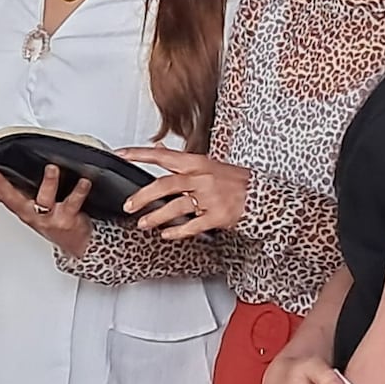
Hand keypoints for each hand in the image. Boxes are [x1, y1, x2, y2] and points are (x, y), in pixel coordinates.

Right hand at [0, 165, 93, 257]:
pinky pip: (73, 203)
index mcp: (19, 204)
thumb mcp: (27, 203)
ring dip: (48, 183)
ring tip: (51, 169)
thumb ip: (10, 187)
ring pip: (44, 199)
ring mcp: (47, 216)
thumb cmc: (51, 217)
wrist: (76, 243)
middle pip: (11, 198)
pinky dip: (79, 191)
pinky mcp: (66, 219)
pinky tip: (83, 182)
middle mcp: (29, 211)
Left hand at [119, 146, 249, 238]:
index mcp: (198, 163)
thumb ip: (182, 161)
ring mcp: (210, 197)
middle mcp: (202, 178)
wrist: (263, 195)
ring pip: (176, 207)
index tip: (120, 154)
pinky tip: (167, 234)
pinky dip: (177, 231)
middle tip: (129, 206)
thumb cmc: (235, 181)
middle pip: (165, 184)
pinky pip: (193, 225)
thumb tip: (158, 149)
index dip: (140, 154)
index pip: (163, 155)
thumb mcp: (209, 164)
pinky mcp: (218, 215)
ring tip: (144, 224)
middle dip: (143, 196)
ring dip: (156, 217)